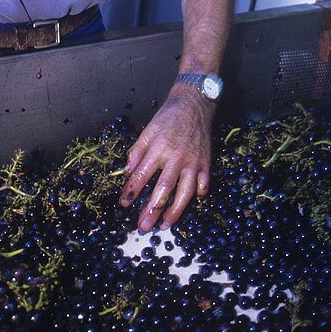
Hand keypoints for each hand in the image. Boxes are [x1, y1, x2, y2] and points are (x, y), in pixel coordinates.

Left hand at [119, 84, 212, 231]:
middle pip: (163, 189)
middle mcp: (176, 158)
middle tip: (143, 226)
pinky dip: (198, 195)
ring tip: (165, 225)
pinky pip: (203, 184)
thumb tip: (126, 173)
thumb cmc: (168, 118)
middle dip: (152, 210)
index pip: (141, 175)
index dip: (132, 191)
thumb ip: (137, 152)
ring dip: (175, 211)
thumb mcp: (148, 131)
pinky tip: (190, 203)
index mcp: (158, 149)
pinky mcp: (206, 163)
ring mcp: (193, 162)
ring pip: (185, 192)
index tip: (124, 204)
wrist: (194, 105)